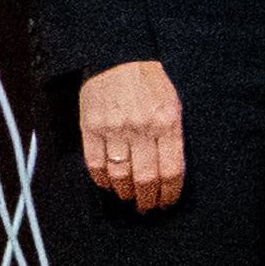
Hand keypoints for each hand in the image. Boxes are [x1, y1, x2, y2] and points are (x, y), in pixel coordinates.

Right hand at [75, 61, 183, 210]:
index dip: (169, 192)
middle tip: (147, 206)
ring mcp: (114, 129)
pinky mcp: (91, 128)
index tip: (167, 202)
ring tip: (129, 197)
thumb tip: (170, 171)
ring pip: (119, 175)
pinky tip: (109, 185)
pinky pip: (95, 164)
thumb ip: (172, 136)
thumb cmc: (151, 83)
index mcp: (167, 123)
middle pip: (145, 178)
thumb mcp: (173, 104)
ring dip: (125, 192)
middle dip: (147, 199)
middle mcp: (141, 128)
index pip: (171, 170)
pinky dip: (102, 180)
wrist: (119, 59)